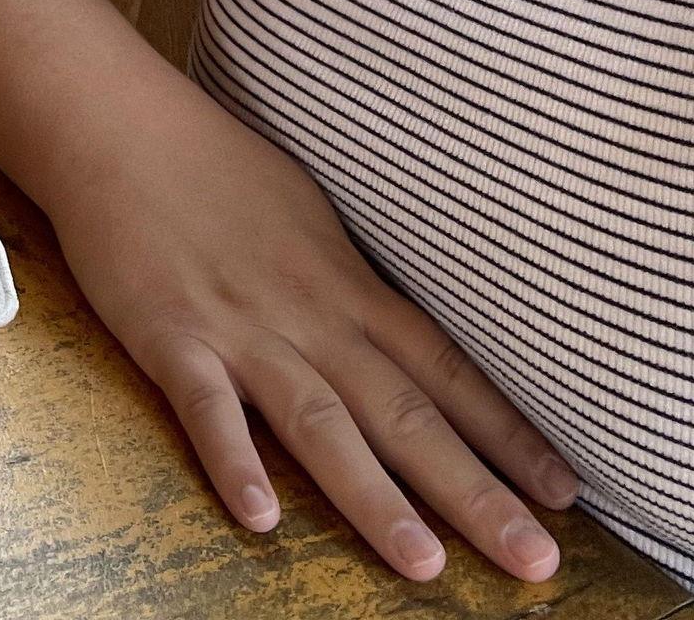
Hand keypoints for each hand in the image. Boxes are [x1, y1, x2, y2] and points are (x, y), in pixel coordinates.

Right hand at [48, 92, 578, 582]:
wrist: (124, 127)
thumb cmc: (216, 168)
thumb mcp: (308, 215)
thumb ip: (351, 282)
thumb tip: (398, 332)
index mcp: (347, 286)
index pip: (445, 368)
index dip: (509, 433)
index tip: (569, 496)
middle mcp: (310, 314)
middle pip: (403, 412)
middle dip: (474, 491)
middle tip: (537, 563)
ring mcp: (240, 328)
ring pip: (320, 421)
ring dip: (374, 496)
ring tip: (424, 567)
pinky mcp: (171, 336)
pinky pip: (206, 407)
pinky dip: (235, 460)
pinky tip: (261, 518)